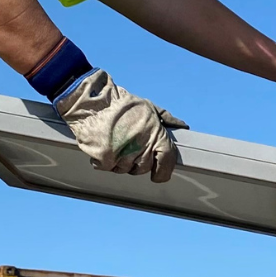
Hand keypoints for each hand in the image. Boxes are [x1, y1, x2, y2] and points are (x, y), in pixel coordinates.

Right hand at [52, 69, 187, 182]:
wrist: (93, 102)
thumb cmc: (121, 105)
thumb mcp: (148, 107)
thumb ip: (166, 118)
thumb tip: (182, 126)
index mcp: (155, 134)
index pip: (167, 160)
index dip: (164, 171)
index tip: (158, 175)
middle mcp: (141, 146)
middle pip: (143, 168)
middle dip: (136, 161)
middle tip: (127, 145)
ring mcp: (123, 154)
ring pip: (124, 169)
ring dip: (118, 160)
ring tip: (113, 140)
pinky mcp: (105, 158)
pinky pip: (106, 167)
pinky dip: (102, 160)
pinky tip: (102, 143)